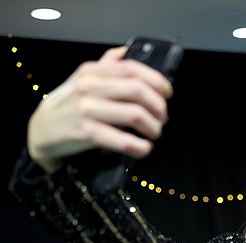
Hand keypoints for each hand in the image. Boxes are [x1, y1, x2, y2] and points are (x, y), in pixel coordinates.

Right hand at [27, 46, 172, 172]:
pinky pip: (122, 140)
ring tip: (154, 134)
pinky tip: (143, 149)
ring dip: (153, 127)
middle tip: (162, 118)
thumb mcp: (83, 80)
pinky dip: (140, 147)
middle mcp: (90, 87)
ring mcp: (87, 109)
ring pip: (135, 114)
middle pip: (138, 91)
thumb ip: (105, 67)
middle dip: (158, 107)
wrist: (40, 131)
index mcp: (93, 72)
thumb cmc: (69, 106)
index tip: (167, 94)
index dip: (157, 81)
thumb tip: (125, 51)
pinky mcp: (86, 133)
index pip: (133, 68)